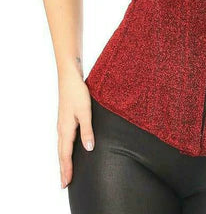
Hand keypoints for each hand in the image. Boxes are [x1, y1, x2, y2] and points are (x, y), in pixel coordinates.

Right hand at [57, 73, 94, 188]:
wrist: (69, 77)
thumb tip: (88, 148)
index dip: (67, 168)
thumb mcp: (85, 111)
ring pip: (62, 146)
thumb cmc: (77, 93)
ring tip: (66, 171)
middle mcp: (62, 128)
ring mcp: (62, 123)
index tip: (66, 182)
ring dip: (63, 160)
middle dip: (63, 168)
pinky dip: (64, 149)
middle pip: (61, 153)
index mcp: (66, 129)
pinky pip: (63, 139)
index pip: (66, 154)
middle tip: (64, 183)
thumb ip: (87, 130)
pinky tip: (68, 150)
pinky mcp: (65, 119)